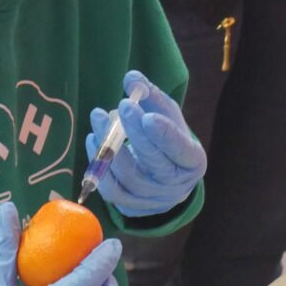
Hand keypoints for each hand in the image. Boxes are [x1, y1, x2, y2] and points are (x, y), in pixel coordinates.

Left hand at [86, 70, 205, 216]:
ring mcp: (154, 199)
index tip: (147, 115)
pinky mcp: (133, 206)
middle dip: (135, 133)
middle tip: (122, 106)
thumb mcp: (166, 115)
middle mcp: (176, 184)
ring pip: (129, 177)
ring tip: (99, 117)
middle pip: (154, 161)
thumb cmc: (167, 139)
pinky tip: (93, 142)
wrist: (166, 177)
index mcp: (192, 160)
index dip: (164, 134)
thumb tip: (131, 78)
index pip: (180, 149)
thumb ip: (150, 96)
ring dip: (109, 147)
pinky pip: (113, 192)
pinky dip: (99, 167)